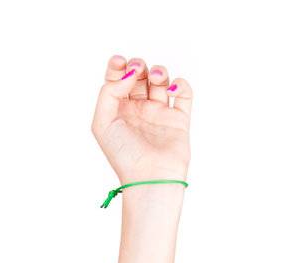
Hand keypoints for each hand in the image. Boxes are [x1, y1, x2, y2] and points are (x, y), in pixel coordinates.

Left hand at [91, 57, 191, 187]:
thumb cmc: (123, 156)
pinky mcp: (178, 120)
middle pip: (140, 76)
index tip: (120, 61)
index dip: (118, 66)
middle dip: (138, 65)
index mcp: (118, 112)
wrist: (149, 177)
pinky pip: (184, 94)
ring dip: (159, 71)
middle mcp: (138, 110)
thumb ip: (109, 93)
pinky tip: (172, 90)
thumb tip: (130, 72)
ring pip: (161, 81)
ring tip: (156, 77)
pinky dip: (181, 85)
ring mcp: (159, 114)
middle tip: (137, 69)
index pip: (118, 80)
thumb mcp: (102, 123)